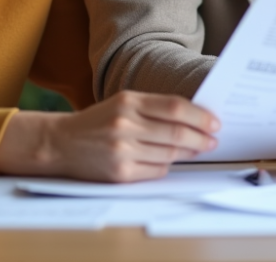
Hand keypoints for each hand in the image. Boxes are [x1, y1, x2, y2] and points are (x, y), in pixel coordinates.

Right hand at [0, 91, 218, 181]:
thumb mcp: (122, 104)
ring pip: (170, 153)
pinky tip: (172, 160)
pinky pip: (156, 171)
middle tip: (213, 140)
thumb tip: (194, 119)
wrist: (61, 143)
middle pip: (177, 132)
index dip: (200, 116)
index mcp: (128, 101)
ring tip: (198, 149)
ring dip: (189, 153)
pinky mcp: (120, 173)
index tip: (215, 121)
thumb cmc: (97, 122)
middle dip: (201, 137)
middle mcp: (125, 124)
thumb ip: (153, 109)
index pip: (175, 108)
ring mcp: (122, 150)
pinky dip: (168, 166)